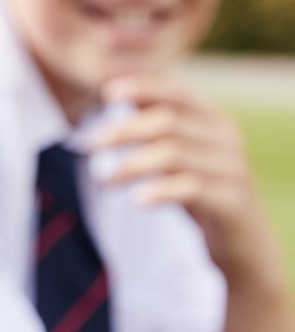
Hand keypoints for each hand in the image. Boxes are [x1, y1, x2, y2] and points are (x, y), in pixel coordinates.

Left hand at [96, 74, 279, 288]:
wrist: (243, 243)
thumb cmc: (202, 192)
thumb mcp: (178, 156)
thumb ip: (155, 126)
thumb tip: (115, 90)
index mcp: (214, 121)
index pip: (177, 93)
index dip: (144, 87)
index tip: (107, 91)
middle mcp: (227, 138)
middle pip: (168, 122)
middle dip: (123, 131)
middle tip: (89, 145)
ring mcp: (233, 168)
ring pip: (173, 154)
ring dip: (130, 165)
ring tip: (103, 181)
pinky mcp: (233, 200)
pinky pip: (191, 188)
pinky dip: (159, 191)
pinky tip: (136, 200)